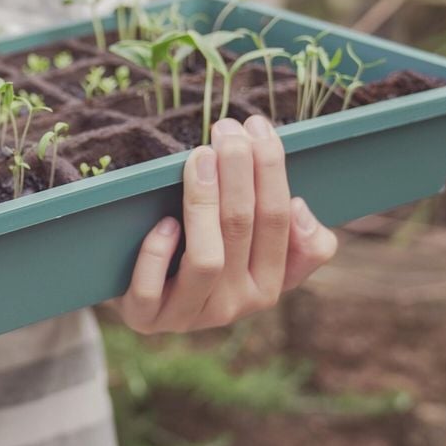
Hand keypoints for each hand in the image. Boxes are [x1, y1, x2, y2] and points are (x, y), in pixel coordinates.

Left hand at [112, 115, 336, 333]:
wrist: (146, 297)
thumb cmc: (205, 254)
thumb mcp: (256, 250)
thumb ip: (296, 236)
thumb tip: (300, 207)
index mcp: (269, 285)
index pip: (279, 221)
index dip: (271, 170)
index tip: (258, 127)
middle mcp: (235, 306)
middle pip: (243, 229)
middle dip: (238, 170)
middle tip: (226, 128)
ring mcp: (189, 316)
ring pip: (206, 259)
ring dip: (203, 202)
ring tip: (200, 157)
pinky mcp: (146, 318)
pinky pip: (151, 289)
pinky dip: (158, 252)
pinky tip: (164, 221)